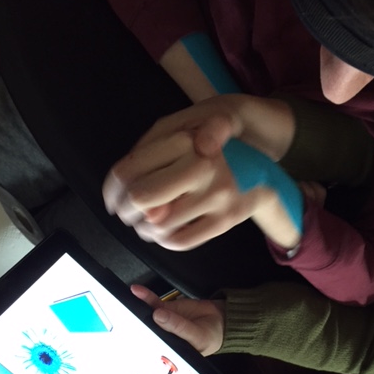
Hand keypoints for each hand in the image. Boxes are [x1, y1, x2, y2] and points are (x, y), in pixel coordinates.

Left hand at [103, 95, 295, 249]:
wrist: (261, 168)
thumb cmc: (209, 150)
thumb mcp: (178, 132)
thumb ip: (147, 156)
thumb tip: (131, 198)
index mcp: (186, 140)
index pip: (128, 170)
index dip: (111, 189)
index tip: (112, 198)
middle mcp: (203, 166)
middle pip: (140, 198)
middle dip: (125, 210)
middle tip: (125, 212)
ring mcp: (218, 195)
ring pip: (158, 224)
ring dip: (143, 228)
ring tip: (144, 224)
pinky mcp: (226, 219)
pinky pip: (182, 241)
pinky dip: (164, 241)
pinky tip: (161, 234)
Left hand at [130, 284, 224, 354]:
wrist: (221, 318)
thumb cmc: (211, 336)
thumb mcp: (197, 335)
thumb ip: (178, 326)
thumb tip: (158, 315)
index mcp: (169, 353)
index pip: (150, 350)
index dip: (138, 345)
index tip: (128, 337)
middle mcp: (162, 339)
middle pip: (144, 332)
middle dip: (132, 326)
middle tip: (121, 319)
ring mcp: (162, 323)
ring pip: (146, 316)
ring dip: (136, 308)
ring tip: (127, 302)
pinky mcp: (165, 310)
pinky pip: (153, 303)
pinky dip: (145, 296)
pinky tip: (138, 292)